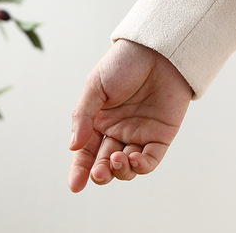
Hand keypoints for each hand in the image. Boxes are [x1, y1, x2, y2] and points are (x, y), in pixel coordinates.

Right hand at [68, 39, 192, 192]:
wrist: (157, 49)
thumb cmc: (124, 63)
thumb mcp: (95, 85)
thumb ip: (83, 116)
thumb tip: (73, 147)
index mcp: (99, 120)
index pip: (86, 153)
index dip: (79, 171)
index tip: (75, 185)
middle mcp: (118, 131)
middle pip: (105, 164)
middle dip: (100, 174)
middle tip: (98, 173)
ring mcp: (140, 134)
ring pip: (127, 167)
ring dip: (120, 171)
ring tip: (116, 159)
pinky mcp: (161, 135)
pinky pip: (151, 159)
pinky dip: (142, 166)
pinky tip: (133, 159)